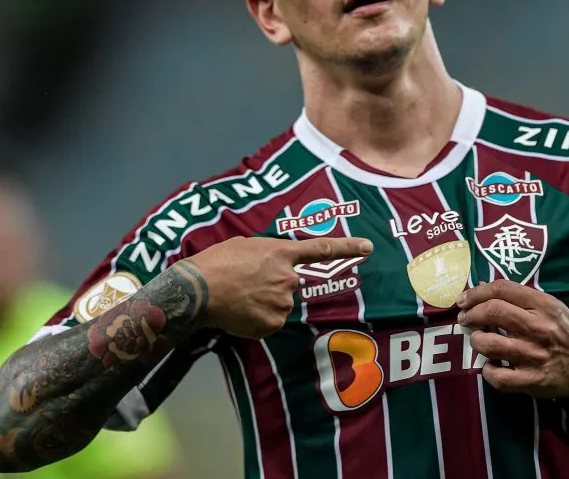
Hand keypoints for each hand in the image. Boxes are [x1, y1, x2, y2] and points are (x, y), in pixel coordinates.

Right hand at [187, 236, 371, 338]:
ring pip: (280, 305)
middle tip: (247, 284)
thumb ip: (266, 254)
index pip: (322, 249)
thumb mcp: (245, 246)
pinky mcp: (272, 323)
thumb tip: (268, 265)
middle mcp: (289, 277)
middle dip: (272, 285)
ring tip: (239, 297)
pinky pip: (269, 323)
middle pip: (290, 284)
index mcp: (282, 253)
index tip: (369, 247)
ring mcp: (283, 302)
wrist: (199, 289)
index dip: (348, 247)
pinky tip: (239, 312)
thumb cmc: (216, 262)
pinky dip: (256, 320)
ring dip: (264, 303)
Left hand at [456, 279, 568, 397]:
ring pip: (489, 344)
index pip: (501, 289)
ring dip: (476, 341)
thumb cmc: (564, 332)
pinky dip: (488, 371)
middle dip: (470, 315)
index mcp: (543, 305)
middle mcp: (537, 327)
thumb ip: (517, 296)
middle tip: (464, 319)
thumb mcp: (548, 306)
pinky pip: (497, 376)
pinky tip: (492, 366)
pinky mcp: (532, 381)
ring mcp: (533, 355)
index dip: (476, 292)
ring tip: (479, 340)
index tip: (463, 300)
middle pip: (491, 312)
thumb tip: (481, 286)